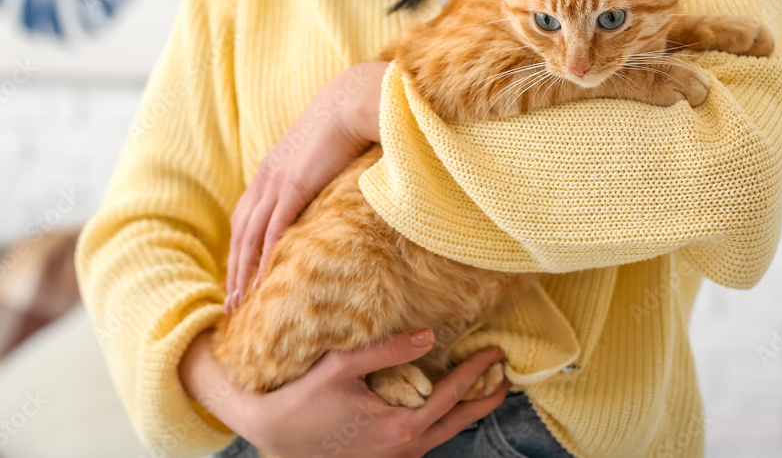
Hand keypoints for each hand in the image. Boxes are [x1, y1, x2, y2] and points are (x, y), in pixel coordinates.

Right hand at [180, 329, 510, 457]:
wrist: (275, 435)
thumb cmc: (304, 398)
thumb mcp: (343, 367)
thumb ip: (388, 350)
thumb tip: (429, 336)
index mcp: (401, 425)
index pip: (453, 393)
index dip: (477, 370)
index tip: (498, 352)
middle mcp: (405, 446)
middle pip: (459, 421)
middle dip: (486, 399)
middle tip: (506, 378)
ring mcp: (396, 456)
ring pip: (445, 434)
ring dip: (466, 411)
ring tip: (483, 391)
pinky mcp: (385, 457)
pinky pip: (426, 439)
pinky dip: (443, 421)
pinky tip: (443, 406)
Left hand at [224, 61, 388, 311]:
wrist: (352, 100)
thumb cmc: (346, 125)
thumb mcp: (323, 155)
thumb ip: (317, 174)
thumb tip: (327, 189)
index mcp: (271, 171)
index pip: (245, 218)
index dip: (238, 249)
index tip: (237, 277)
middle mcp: (266, 179)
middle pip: (240, 234)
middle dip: (233, 270)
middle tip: (230, 305)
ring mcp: (277, 183)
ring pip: (250, 238)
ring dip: (243, 273)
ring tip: (242, 304)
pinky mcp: (293, 186)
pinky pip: (273, 231)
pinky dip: (264, 259)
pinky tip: (262, 282)